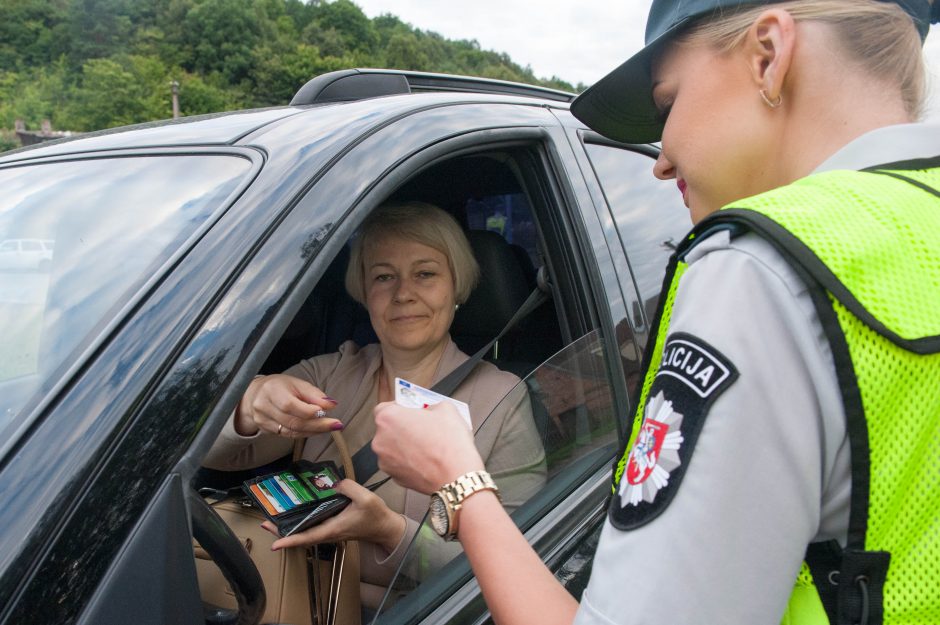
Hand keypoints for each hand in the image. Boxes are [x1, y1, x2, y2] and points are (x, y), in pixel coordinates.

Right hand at [235, 374, 341, 436]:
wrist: (255, 395)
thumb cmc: (279, 387)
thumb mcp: (297, 384)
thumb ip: (314, 394)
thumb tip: (330, 405)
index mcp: (271, 390)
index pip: (290, 405)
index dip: (310, 411)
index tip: (327, 411)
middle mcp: (263, 407)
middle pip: (292, 421)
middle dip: (317, 424)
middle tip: (336, 424)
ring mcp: (262, 421)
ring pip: (291, 431)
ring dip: (314, 431)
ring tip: (330, 427)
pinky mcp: (265, 430)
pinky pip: (288, 435)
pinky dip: (305, 434)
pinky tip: (316, 430)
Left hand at [263, 480, 405, 553]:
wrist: (385, 528)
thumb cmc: (376, 516)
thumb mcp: (365, 498)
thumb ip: (348, 487)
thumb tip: (333, 483)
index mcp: (334, 528)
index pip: (308, 537)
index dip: (290, 540)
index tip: (274, 544)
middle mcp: (329, 533)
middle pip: (301, 537)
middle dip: (282, 532)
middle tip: (265, 524)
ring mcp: (330, 532)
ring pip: (305, 534)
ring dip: (288, 529)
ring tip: (274, 521)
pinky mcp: (333, 528)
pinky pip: (312, 529)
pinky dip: (299, 525)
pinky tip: (295, 516)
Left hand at [372, 401, 483, 493]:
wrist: (456, 477)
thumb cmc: (449, 444)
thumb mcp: (445, 409)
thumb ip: (430, 406)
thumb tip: (428, 412)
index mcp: (388, 418)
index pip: (384, 408)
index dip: (399, 408)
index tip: (411, 411)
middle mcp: (380, 440)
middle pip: (388, 429)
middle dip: (403, 428)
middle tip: (422, 429)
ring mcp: (385, 461)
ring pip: (393, 448)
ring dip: (405, 445)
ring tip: (427, 446)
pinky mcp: (394, 477)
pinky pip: (399, 464)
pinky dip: (409, 462)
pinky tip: (426, 460)